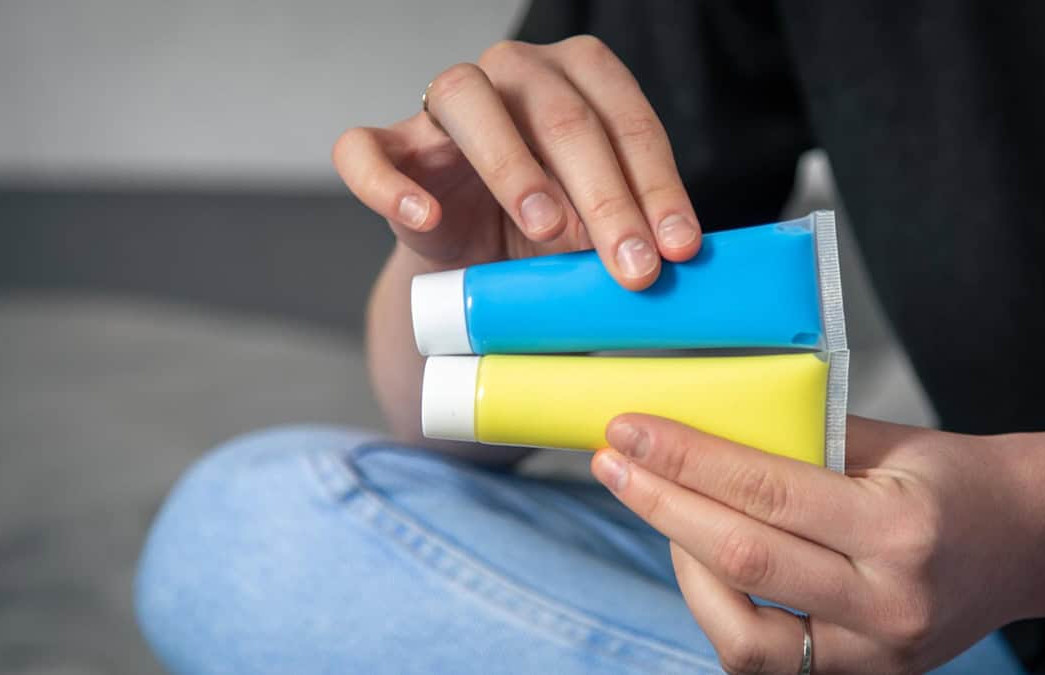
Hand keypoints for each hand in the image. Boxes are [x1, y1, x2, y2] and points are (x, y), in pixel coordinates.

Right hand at [333, 36, 701, 287]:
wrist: (469, 269)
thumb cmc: (543, 237)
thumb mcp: (596, 231)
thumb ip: (628, 233)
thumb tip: (673, 263)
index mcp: (579, 79)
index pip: (626, 118)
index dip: (657, 185)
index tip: (678, 249)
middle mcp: (513, 74)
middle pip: (561, 113)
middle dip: (606, 194)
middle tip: (631, 265)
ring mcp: (443, 107)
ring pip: (467, 101)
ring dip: (512, 166)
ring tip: (547, 230)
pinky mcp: (388, 147)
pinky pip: (367, 150)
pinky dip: (389, 183)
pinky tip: (423, 218)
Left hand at [590, 415, 1044, 673]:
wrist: (1027, 542)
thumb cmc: (955, 482)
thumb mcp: (887, 443)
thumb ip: (800, 438)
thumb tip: (701, 419)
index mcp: (900, 530)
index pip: (765, 491)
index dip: (685, 458)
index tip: (629, 429)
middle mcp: (888, 603)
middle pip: (741, 560)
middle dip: (660, 506)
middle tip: (612, 463)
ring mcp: (875, 657)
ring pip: (741, 635)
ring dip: (684, 569)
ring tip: (665, 514)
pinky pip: (763, 659)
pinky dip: (719, 611)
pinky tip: (704, 562)